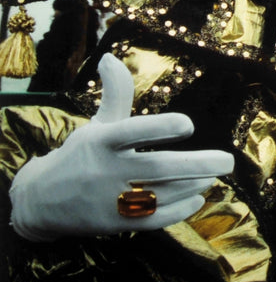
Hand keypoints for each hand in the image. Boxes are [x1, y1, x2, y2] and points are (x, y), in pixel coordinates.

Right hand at [9, 54, 234, 240]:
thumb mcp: (97, 125)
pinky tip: (198, 198)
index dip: (162, 127)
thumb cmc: (81, 155)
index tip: (189, 124)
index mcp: (100, 141)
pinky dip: (180, 210)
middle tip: (228, 161)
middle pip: (158, 168)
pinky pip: (155, 219)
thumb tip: (109, 57)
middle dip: (197, 164)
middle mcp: (104, 170)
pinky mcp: (116, 224)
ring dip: (193, 184)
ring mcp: (110, 200)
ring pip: (162, 194)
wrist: (41, 200)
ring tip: (212, 175)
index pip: (133, 132)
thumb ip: (116, 95)